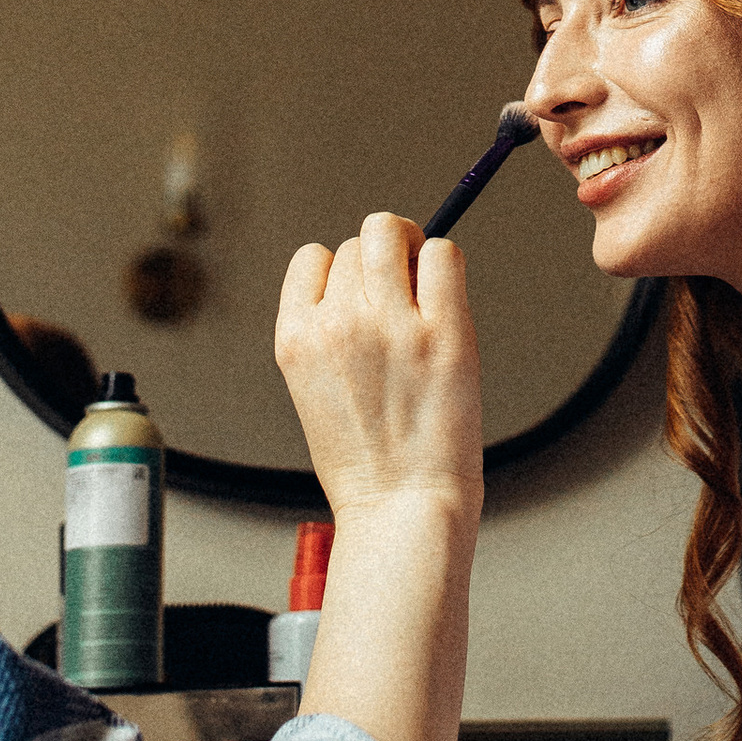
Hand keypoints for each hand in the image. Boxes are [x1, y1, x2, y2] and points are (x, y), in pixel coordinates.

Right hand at [276, 215, 481, 531]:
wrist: (402, 507)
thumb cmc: (367, 462)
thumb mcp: (316, 390)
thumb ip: (331, 332)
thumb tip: (373, 278)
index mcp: (295, 337)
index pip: (313, 258)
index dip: (342, 270)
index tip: (363, 295)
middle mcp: (336, 322)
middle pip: (357, 243)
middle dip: (381, 261)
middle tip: (404, 294)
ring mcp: (389, 323)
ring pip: (393, 232)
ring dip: (411, 249)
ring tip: (425, 287)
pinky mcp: (442, 330)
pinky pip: (444, 252)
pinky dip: (446, 262)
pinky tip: (446, 298)